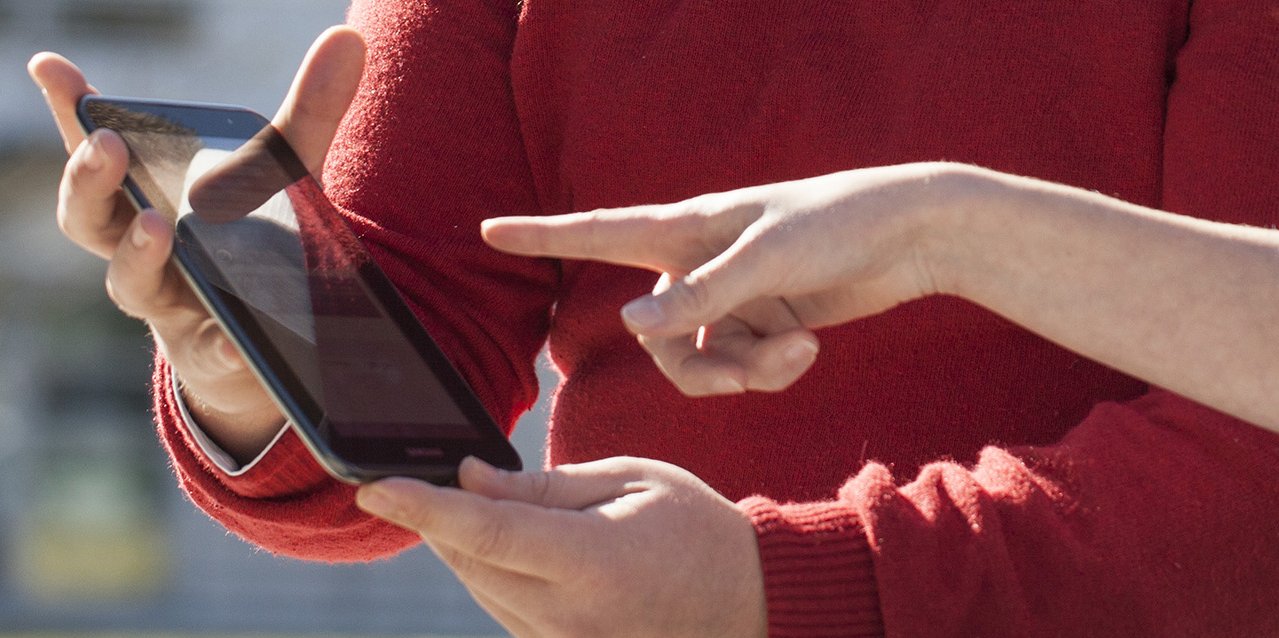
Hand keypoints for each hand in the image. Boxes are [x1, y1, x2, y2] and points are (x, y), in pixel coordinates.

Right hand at [27, 27, 365, 461]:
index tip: (53, 68)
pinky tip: (236, 340)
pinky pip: (206, 349)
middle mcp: (143, 248)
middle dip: (88, 177)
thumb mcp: (288, 178)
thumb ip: (311, 114)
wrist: (263, 348)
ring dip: (137, 252)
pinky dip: (221, 344)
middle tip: (105, 143)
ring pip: (128, 281)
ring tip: (159, 226)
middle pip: (89, 216)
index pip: (100, 149)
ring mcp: (170, 303)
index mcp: (149, 198)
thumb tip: (348, 39)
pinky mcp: (207, 353)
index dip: (72, 110)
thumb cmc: (253, 248)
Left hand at [356, 457, 767, 637]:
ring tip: (476, 505)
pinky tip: (506, 545)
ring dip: (463, 546)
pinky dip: (490, 573)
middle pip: (470, 564)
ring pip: (480, 590)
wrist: (749, 604)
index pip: (487, 533)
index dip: (424, 508)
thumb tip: (471, 478)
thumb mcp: (630, 480)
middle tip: (429, 476)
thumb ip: (544, 485)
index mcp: (593, 562)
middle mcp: (570, 616)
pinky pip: (502, 611)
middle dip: (439, 518)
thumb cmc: (695, 529)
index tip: (374, 487)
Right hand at [482, 163, 961, 395]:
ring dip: (749, 373)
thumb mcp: (768, 259)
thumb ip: (701, 296)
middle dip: (706, 369)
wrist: (908, 235)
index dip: (543, 234)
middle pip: (659, 342)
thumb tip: (633, 328)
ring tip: (799, 351)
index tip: (490, 229)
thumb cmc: (835, 223)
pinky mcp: (760, 325)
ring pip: (704, 366)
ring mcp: (728, 300)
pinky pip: (741, 370)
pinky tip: (808, 350)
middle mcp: (697, 267)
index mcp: (687, 229)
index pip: (600, 232)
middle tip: (755, 368)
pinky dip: (771, 371)